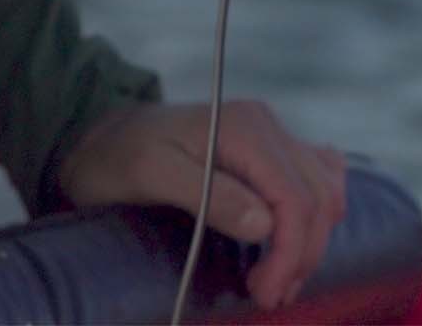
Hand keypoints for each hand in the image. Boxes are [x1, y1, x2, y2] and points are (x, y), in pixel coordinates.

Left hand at [56, 100, 348, 309]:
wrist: (98, 138)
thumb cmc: (115, 158)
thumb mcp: (150, 174)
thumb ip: (208, 194)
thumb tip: (265, 224)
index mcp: (244, 128)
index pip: (294, 197)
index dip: (289, 252)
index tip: (265, 293)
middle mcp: (265, 125)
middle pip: (316, 198)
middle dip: (300, 255)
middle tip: (268, 296)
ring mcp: (269, 135)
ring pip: (323, 190)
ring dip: (310, 241)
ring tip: (278, 279)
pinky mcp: (267, 150)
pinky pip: (317, 175)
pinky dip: (316, 211)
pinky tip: (296, 237)